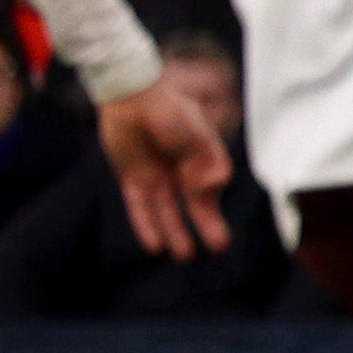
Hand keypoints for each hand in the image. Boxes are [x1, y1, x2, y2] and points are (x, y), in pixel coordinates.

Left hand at [99, 74, 232, 260]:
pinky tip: (154, 246)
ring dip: (176, 232)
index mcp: (202, 158)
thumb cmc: (170, 110)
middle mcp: (181, 170)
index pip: (212, 188)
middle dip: (206, 225)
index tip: (211, 202)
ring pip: (167, 211)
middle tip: (220, 247)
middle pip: (194, 204)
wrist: (132, 96)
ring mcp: (157, 175)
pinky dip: (146, 225)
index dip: (212, 201)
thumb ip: (208, 162)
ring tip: (185, 256)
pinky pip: (140, 206)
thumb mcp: (197, 135)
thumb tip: (215, 187)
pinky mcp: (133, 177)